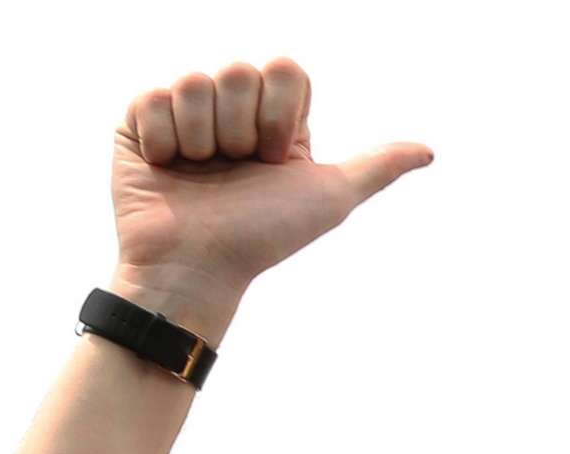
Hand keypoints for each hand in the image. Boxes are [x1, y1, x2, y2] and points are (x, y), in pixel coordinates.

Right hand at [111, 58, 431, 309]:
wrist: (197, 269)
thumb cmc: (262, 238)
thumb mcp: (328, 199)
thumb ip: (375, 168)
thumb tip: (429, 151)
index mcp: (274, 117)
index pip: (284, 69)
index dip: (279, 115)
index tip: (273, 159)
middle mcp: (231, 108)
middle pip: (239, 71)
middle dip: (241, 129)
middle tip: (234, 170)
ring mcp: (184, 113)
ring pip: (194, 81)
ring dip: (201, 139)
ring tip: (199, 174)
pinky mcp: (139, 123)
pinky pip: (153, 98)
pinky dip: (164, 141)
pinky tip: (167, 169)